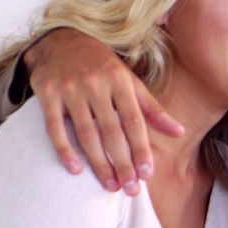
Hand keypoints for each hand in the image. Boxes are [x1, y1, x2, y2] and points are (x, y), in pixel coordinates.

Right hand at [24, 28, 183, 194]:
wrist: (62, 38)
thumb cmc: (103, 66)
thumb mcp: (130, 82)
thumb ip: (153, 109)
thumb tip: (179, 132)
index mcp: (121, 81)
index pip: (134, 121)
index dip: (141, 149)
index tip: (147, 174)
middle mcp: (97, 84)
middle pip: (111, 131)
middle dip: (122, 163)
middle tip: (130, 189)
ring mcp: (71, 88)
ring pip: (86, 132)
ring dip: (98, 162)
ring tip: (110, 185)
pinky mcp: (48, 93)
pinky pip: (55, 127)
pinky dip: (65, 149)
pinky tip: (76, 169)